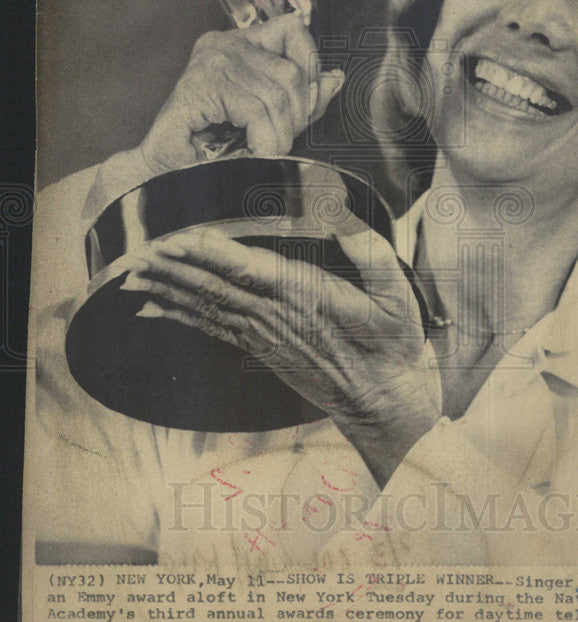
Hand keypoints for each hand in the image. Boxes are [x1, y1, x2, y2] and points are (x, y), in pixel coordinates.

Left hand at [120, 227, 441, 484]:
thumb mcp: (399, 298)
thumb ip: (374, 257)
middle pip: (217, 288)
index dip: (216, 255)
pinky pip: (212, 328)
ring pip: (209, 307)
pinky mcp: (260, 348)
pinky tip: (154, 307)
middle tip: (139, 250)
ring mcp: (265, 336)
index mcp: (309, 299)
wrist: (383, 401)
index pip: (254, 272)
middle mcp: (278, 318)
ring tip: (134, 273)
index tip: (183, 238)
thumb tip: (343, 220)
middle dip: (176, 268)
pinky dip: (180, 316)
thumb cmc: (392, 345)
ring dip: (169, 289)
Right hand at [138, 13, 344, 173]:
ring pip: (276, 95)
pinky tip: (255, 150)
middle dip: (297, 115)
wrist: (171, 171)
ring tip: (267, 151)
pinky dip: (264, 138)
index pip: (292, 29)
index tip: (304, 105)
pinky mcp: (199, 85)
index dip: (308, 65)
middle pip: (291, 71)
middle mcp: (224, 43)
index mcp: (241, 43)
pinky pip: (254, 109)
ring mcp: (209, 61)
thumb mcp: (273, 117)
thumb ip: (302, 97)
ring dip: (280, 134)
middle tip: (283, 140)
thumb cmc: (217, 147)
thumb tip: (336, 78)